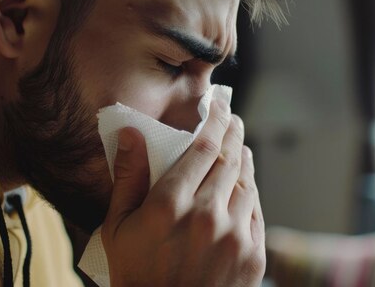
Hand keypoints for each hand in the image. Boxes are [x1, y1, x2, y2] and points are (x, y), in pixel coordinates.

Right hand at [101, 91, 264, 286]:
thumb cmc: (136, 275)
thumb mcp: (118, 227)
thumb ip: (128, 177)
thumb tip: (131, 133)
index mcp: (169, 205)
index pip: (202, 146)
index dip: (214, 119)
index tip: (219, 104)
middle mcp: (206, 215)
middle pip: (228, 158)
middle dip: (232, 132)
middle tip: (232, 118)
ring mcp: (234, 235)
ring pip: (246, 181)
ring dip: (244, 158)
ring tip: (239, 147)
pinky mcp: (252, 254)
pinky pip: (256, 209)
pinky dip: (250, 190)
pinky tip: (244, 183)